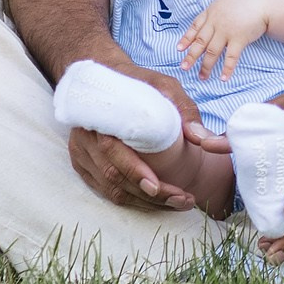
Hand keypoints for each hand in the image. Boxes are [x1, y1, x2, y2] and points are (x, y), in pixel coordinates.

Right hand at [64, 60, 219, 212]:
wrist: (109, 79)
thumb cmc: (139, 84)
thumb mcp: (164, 86)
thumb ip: (184, 110)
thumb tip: (202, 139)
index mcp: (99, 115)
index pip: (112, 150)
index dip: (133, 172)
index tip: (157, 186)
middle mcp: (84, 137)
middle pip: (114, 176)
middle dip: (150, 195)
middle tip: (183, 200)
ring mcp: (81, 154)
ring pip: (111, 189)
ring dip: (146, 203)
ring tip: (178, 203)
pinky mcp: (83, 166)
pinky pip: (106, 192)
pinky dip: (133, 201)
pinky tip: (157, 202)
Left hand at [178, 0, 270, 81]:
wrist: (263, 4)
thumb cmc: (244, 4)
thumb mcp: (224, 4)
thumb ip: (213, 15)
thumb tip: (203, 31)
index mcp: (211, 12)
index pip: (195, 27)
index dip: (186, 39)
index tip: (179, 49)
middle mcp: (216, 22)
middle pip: (200, 41)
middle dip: (191, 56)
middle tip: (184, 68)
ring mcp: (227, 31)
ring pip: (212, 51)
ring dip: (206, 66)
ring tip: (202, 77)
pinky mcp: (239, 38)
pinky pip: (231, 57)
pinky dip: (227, 68)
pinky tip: (223, 78)